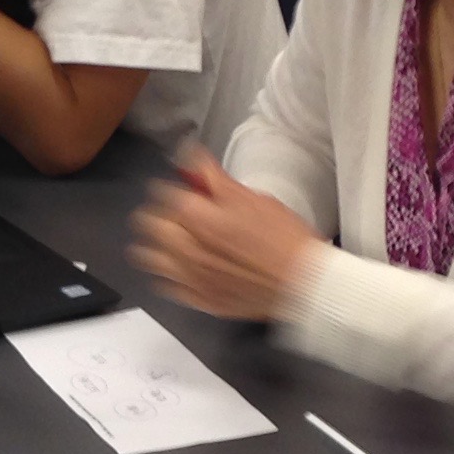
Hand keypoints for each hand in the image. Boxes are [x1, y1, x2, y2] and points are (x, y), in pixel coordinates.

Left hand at [128, 148, 323, 321]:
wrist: (304, 283)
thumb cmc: (284, 238)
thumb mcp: (252, 197)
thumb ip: (213, 177)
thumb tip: (189, 153)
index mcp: (196, 217)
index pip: (162, 193)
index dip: (174, 186)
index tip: (187, 188)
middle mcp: (185, 248)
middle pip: (148, 225)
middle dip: (159, 213)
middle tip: (180, 212)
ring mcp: (190, 278)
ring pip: (150, 257)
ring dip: (156, 244)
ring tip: (174, 240)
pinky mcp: (200, 300)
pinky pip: (169, 285)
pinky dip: (171, 274)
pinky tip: (186, 267)